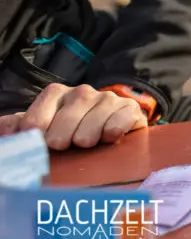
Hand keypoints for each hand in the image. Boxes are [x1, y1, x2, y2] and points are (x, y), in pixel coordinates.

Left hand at [14, 84, 147, 149]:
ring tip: (87, 143)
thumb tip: (2, 128)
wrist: (114, 121)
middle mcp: (82, 92)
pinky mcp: (129, 109)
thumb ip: (20, 126)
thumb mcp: (45, 125)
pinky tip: (109, 137)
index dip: (37, 135)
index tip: (42, 143)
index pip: (36, 120)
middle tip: (65, 145)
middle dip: (63, 138)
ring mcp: (107, 99)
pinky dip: (112, 132)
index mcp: (56, 93)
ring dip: (87, 138)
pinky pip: (118, 123)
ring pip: (91, 125)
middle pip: (64, 123)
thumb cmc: (73, 127)